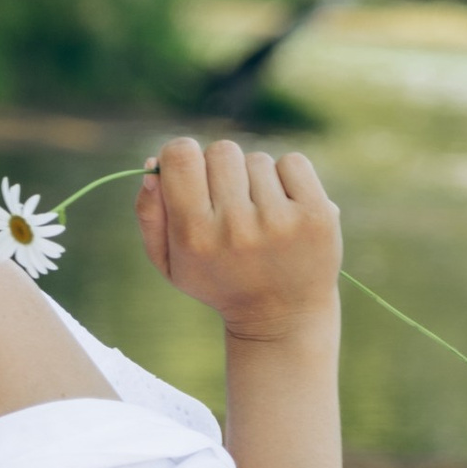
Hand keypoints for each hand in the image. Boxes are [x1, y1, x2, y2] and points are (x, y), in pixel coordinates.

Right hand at [136, 137, 340, 345]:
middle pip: (221, 150)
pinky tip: (285, 208)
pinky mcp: (316, 215)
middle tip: (230, 204)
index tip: (191, 172)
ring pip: (258, 159)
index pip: (181, 155)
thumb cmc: (219, 280)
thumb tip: (152, 165)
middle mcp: (236, 228)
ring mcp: (280, 221)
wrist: (282, 317)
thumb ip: (150, 214)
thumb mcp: (170, 262)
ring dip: (256, 179)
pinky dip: (288, 177)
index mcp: (194, 235)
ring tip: (260, 217)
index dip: (182, 155)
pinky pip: (293, 162)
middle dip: (222, 170)